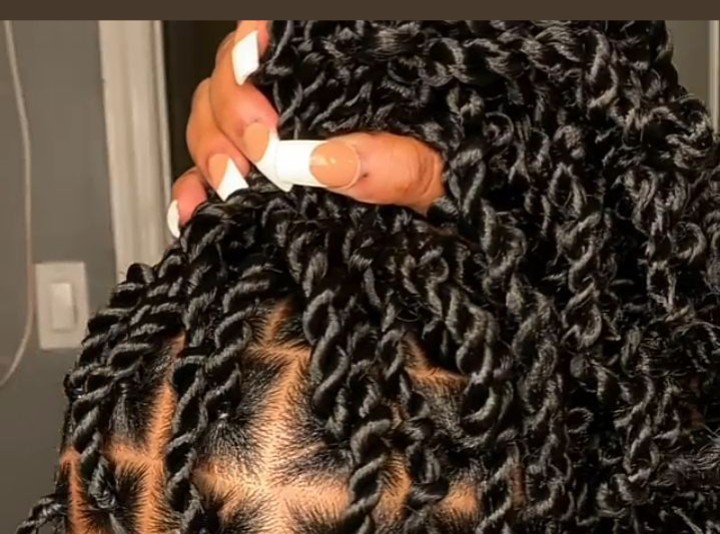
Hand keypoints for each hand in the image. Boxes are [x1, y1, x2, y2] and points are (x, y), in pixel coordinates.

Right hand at [168, 20, 444, 236]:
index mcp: (351, 76)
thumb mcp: (443, 175)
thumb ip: (398, 164)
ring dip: (210, 155)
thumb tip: (330, 162)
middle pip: (235, 77)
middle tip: (252, 162)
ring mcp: (282, 139)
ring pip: (214, 120)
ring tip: (228, 191)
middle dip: (229, 117)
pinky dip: (196, 192)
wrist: (464, 240)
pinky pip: (213, 174)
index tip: (260, 106)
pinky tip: (195, 209)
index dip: (252, 54)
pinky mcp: (266, 180)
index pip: (279, 37)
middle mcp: (308, 99)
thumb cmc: (460, 185)